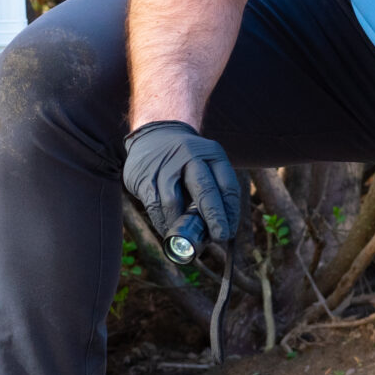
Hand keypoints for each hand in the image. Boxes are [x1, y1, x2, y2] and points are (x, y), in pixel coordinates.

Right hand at [122, 120, 242, 243]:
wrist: (155, 133)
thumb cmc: (187, 160)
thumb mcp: (206, 164)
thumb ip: (213, 193)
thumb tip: (216, 232)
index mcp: (211, 153)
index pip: (227, 185)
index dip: (230, 212)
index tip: (229, 232)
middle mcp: (189, 155)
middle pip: (204, 190)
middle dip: (214, 217)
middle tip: (220, 237)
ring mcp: (164, 165)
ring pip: (173, 201)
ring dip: (182, 225)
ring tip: (189, 241)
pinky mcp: (144, 176)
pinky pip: (154, 205)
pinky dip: (162, 222)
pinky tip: (169, 230)